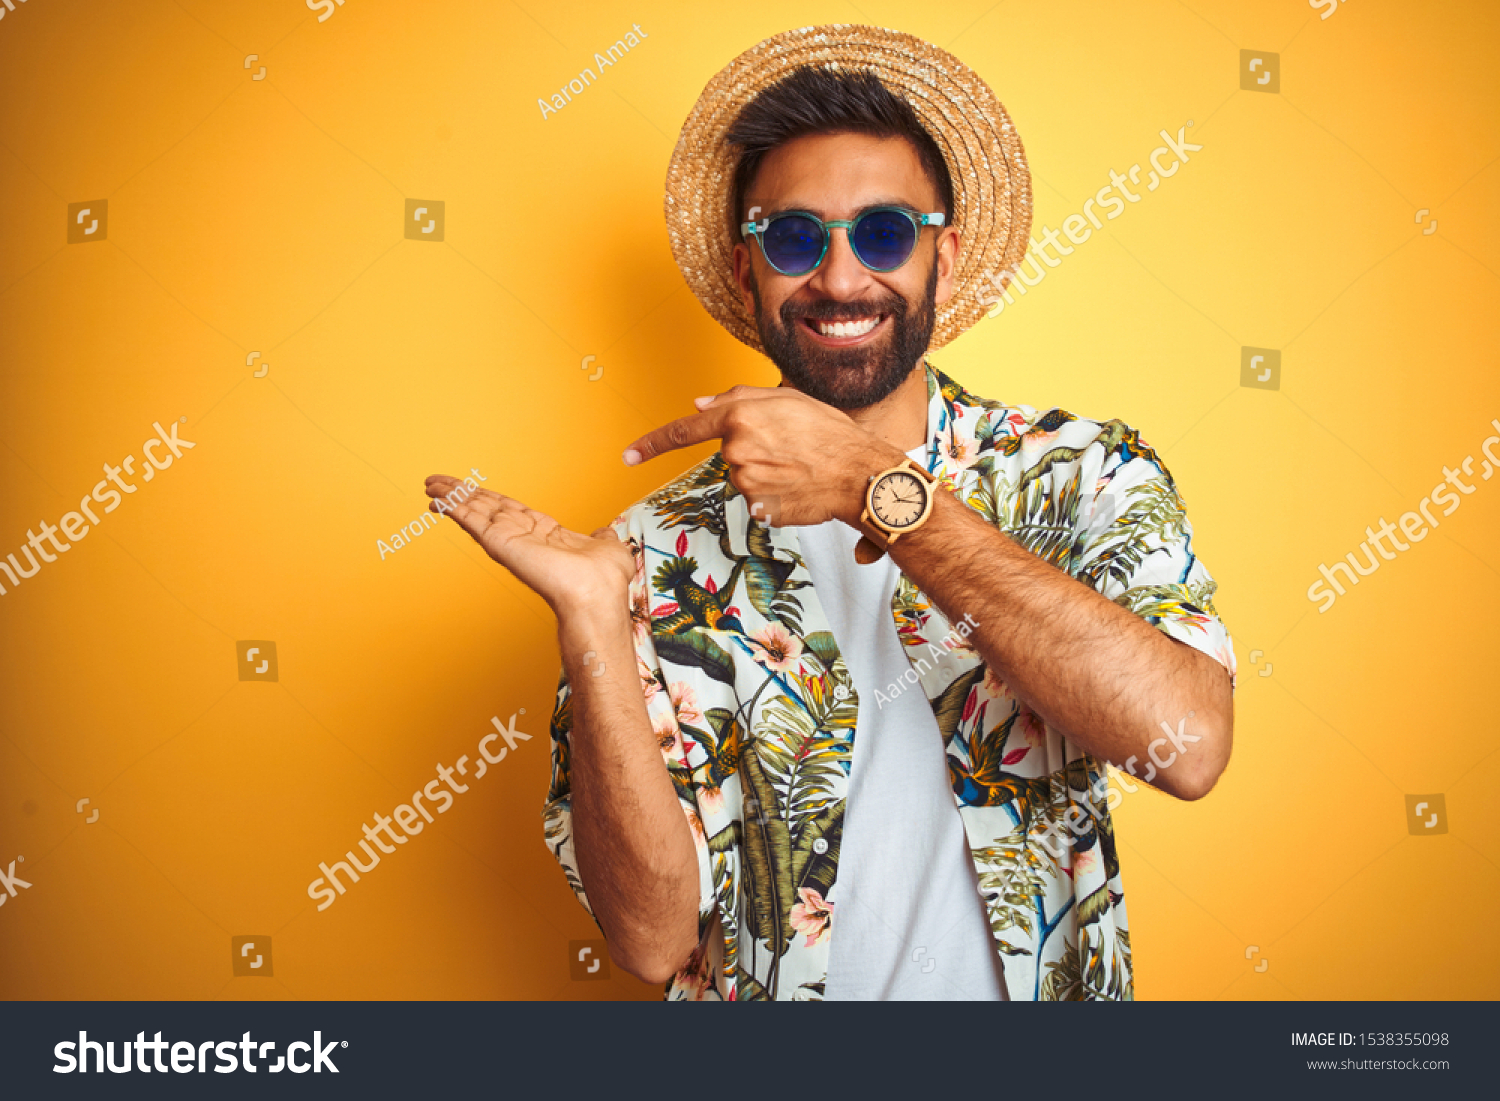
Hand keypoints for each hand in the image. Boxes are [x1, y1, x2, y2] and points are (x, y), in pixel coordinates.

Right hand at [424, 476, 632, 613]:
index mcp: (543, 533)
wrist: (595, 594)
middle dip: (461, 493)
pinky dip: (453, 506)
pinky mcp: (498, 542)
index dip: (489, 498)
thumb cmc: (604, 579)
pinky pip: (471, 519)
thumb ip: (601, 537)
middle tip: (437, 482)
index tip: (473, 490)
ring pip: (473, 510)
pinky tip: (437, 497)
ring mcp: (508, 539)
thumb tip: (604, 533)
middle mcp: (522, 536)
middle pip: (484, 507)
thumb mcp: (607, 548)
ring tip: (430, 484)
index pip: (509, 510)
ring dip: (451, 496)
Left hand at [620, 385, 903, 526]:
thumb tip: (701, 404)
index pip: (685, 430)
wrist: (859, 474)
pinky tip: (798, 486)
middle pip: (729, 452)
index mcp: (739, 417)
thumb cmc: (829, 433)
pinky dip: (774, 494)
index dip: (653, 443)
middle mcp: (736, 451)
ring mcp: (746, 483)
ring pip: (743, 477)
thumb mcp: (787, 399)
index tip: (628, 455)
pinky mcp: (759, 509)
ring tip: (799, 465)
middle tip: (791, 447)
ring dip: (765, 473)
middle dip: (753, 450)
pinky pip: (758, 499)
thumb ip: (739, 398)